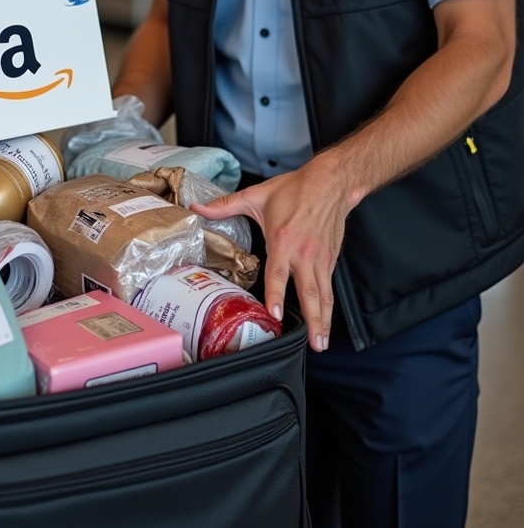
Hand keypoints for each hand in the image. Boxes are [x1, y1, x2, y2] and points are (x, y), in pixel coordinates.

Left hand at [193, 157, 354, 351]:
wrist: (328, 184)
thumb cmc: (294, 190)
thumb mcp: (256, 195)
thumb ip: (225, 206)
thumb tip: (197, 208)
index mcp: (283, 240)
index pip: (279, 274)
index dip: (276, 296)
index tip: (275, 316)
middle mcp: (304, 253)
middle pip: (308, 293)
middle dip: (312, 320)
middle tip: (312, 343)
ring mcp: (319, 259)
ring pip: (322, 295)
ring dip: (324, 320)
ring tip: (322, 343)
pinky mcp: (330, 260)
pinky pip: (328, 287)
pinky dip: (328, 307)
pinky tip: (326, 322)